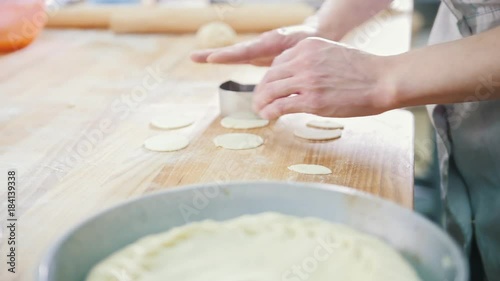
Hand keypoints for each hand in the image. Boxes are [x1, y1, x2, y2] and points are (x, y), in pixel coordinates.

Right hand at [190, 25, 317, 65]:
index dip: (229, 55)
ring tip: (194, 57)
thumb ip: (289, 58)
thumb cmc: (307, 41)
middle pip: (233, 51)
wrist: (313, 33)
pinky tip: (210, 58)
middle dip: (214, 54)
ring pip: (233, 53)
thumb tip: (277, 71)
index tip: (213, 57)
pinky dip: (224, 57)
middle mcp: (260, 45)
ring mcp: (258, 50)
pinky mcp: (258, 54)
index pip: (246, 51)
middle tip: (194, 56)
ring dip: (215, 55)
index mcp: (269, 43)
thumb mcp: (301, 49)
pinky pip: (239, 56)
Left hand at [252, 37, 395, 118]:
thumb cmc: (364, 70)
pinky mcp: (312, 100)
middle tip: (259, 100)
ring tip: (260, 110)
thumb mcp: (333, 54)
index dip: (270, 77)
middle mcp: (304, 60)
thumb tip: (300, 77)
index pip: (278, 62)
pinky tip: (268, 116)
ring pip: (271, 90)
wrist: (383, 80)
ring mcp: (307, 80)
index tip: (268, 86)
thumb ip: (313, 62)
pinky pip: (281, 105)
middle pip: (270, 76)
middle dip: (261, 90)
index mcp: (308, 46)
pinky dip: (270, 111)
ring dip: (262, 102)